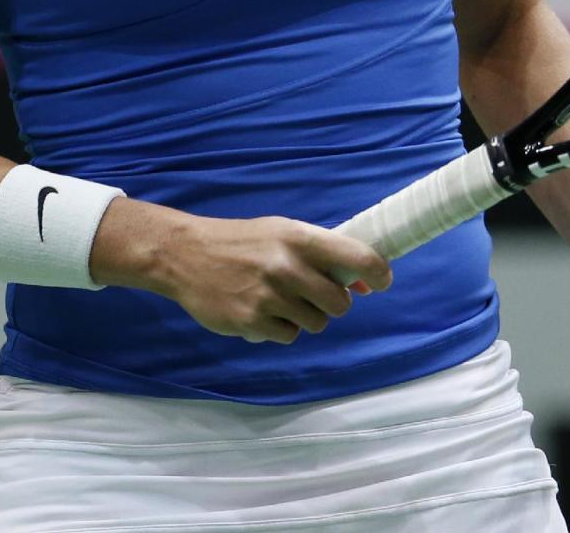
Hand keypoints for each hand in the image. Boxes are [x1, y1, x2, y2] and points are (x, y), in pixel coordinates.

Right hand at [155, 212, 392, 344]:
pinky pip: (289, 336)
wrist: (187, 255)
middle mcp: (287, 266)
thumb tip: (365, 282)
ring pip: (317, 324)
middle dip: (332, 302)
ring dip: (305, 316)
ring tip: (279, 298)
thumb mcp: (282, 233)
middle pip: (341, 303)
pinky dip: (280, 327)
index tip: (381, 281)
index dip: (378, 272)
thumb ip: (322, 254)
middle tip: (312, 292)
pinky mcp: (252, 322)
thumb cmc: (244, 241)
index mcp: (299, 238)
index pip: (357, 257)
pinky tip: (261, 310)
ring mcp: (269, 296)